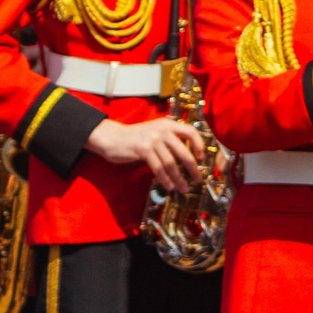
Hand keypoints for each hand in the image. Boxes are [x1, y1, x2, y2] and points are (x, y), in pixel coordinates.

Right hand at [85, 116, 205, 192]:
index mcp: (167, 124)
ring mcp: (152, 139)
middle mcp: (162, 130)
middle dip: (192, 168)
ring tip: (183, 188)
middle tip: (197, 179)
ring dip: (179, 178)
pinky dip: (165, 179)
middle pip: (183, 151)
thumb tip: (186, 155)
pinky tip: (169, 186)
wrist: (111, 137)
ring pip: (171, 163)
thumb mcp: (153, 132)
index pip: (191, 132)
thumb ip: (168, 139)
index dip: (198, 145)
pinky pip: (158, 168)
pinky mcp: (143, 149)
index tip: (200, 158)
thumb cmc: (133, 138)